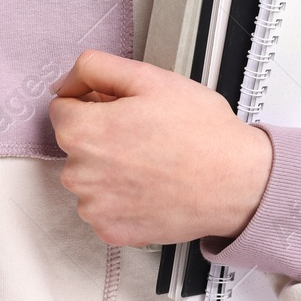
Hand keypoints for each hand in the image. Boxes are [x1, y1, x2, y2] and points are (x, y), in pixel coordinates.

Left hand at [47, 49, 274, 247]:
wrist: (238, 183)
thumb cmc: (200, 131)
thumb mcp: (148, 77)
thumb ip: (94, 68)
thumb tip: (63, 84)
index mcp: (82, 131)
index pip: (62, 108)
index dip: (93, 102)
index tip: (122, 109)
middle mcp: (79, 174)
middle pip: (75, 143)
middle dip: (101, 134)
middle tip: (145, 134)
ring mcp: (94, 208)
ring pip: (88, 176)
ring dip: (109, 168)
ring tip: (152, 162)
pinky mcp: (111, 232)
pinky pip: (103, 206)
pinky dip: (120, 198)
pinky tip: (150, 187)